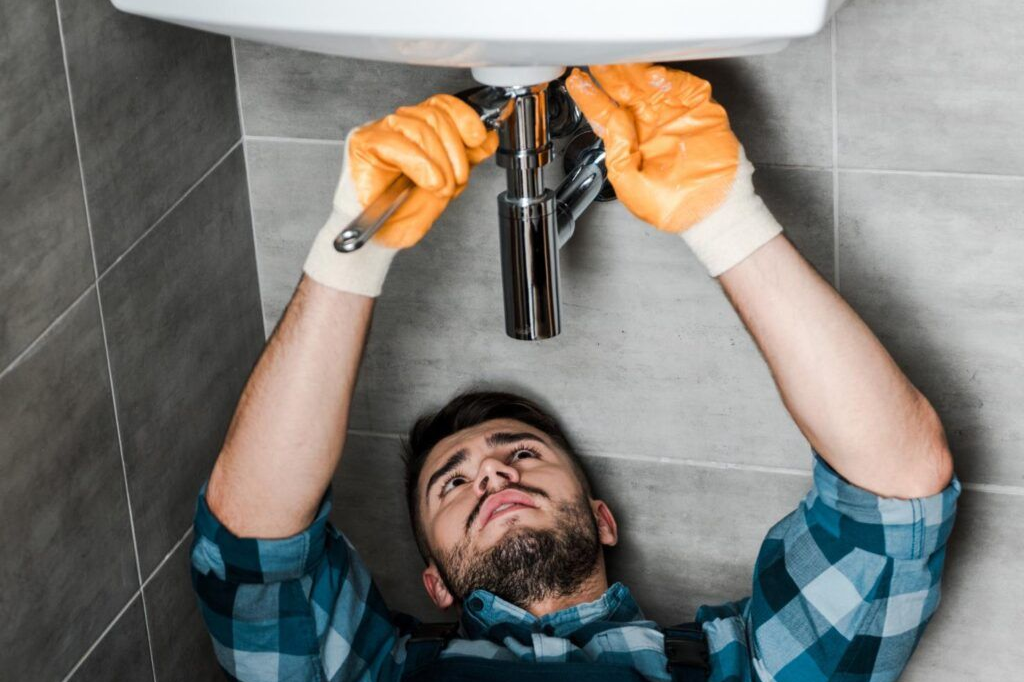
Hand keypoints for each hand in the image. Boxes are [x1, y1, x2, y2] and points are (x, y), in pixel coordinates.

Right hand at [304, 95, 497, 295]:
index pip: (442, 105)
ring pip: (420, 127)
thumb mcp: (448, 186)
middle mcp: (399, 127)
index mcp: (419, 131)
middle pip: (435, 114)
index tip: (480, 137)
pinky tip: (429, 181)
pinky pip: (397, 143)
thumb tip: (488, 138)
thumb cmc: (402, 214)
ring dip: (439, 162)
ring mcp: (380, 132)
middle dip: (455, 151)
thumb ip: (467, 160)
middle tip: (457, 180)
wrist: (376, 239)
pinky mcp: (363, 142)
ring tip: (440, 187)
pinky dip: (420, 164)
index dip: (465, 117)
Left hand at [566, 64, 780, 275]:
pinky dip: (669, 79)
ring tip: (619, 61)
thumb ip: (617, 155)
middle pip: (625, 92)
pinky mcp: (699, 111)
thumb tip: (611, 123)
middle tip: (597, 62)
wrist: (711, 211)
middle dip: (610, 76)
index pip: (606, 114)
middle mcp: (650, 125)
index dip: (590, 97)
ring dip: (634, 72)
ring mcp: (674, 115)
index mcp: (631, 143)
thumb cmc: (673, 206)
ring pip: (650, 84)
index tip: (576, 83)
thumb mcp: (630, 187)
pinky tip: (652, 75)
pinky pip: (684, 87)